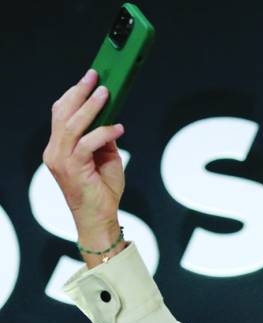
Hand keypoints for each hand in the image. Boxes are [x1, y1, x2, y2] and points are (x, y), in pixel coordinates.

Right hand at [42, 69, 124, 246]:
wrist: (99, 218)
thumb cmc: (102, 190)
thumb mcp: (106, 159)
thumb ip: (104, 140)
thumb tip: (111, 119)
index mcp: (59, 148)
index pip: (60, 115)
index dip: (73, 95)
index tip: (88, 80)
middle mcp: (55, 151)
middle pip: (63, 114)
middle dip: (79, 93)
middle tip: (94, 76)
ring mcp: (61, 160)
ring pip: (72, 125)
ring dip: (90, 106)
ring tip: (105, 93)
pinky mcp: (73, 168)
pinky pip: (87, 143)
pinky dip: (103, 133)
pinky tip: (118, 128)